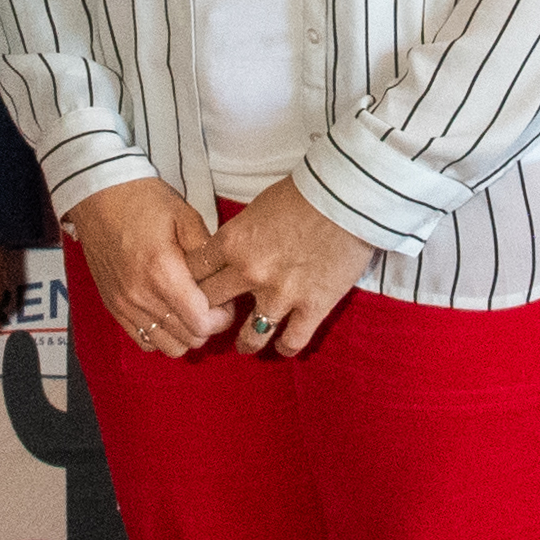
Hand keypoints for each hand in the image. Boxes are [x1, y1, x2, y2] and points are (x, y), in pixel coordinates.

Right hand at [68, 179, 229, 359]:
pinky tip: (168, 313)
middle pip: (188, 339)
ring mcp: (124, 305)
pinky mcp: (113, 307)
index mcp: (163, 272)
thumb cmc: (144, 201)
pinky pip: (143, 341)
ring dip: (185, 333)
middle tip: (211, 302)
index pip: (201, 323)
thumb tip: (224, 282)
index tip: (225, 300)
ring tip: (189, 309)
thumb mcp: (186, 217)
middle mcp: (141, 296)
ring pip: (167, 347)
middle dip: (208, 325)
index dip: (222, 317)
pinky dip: (161, 335)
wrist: (97, 195)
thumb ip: (207, 253)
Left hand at [189, 187, 376, 358]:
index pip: (193, 272)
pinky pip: (291, 341)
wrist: (349, 195)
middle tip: (215, 320)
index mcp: (231, 242)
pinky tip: (282, 346)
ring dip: (245, 343)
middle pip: (212, 305)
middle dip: (209, 313)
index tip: (195, 290)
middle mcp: (249, 272)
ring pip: (249, 335)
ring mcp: (280, 294)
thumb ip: (239, 235)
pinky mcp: (313, 306)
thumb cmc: (303, 193)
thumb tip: (231, 251)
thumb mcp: (256, 208)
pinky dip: (284, 347)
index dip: (191, 282)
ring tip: (245, 346)